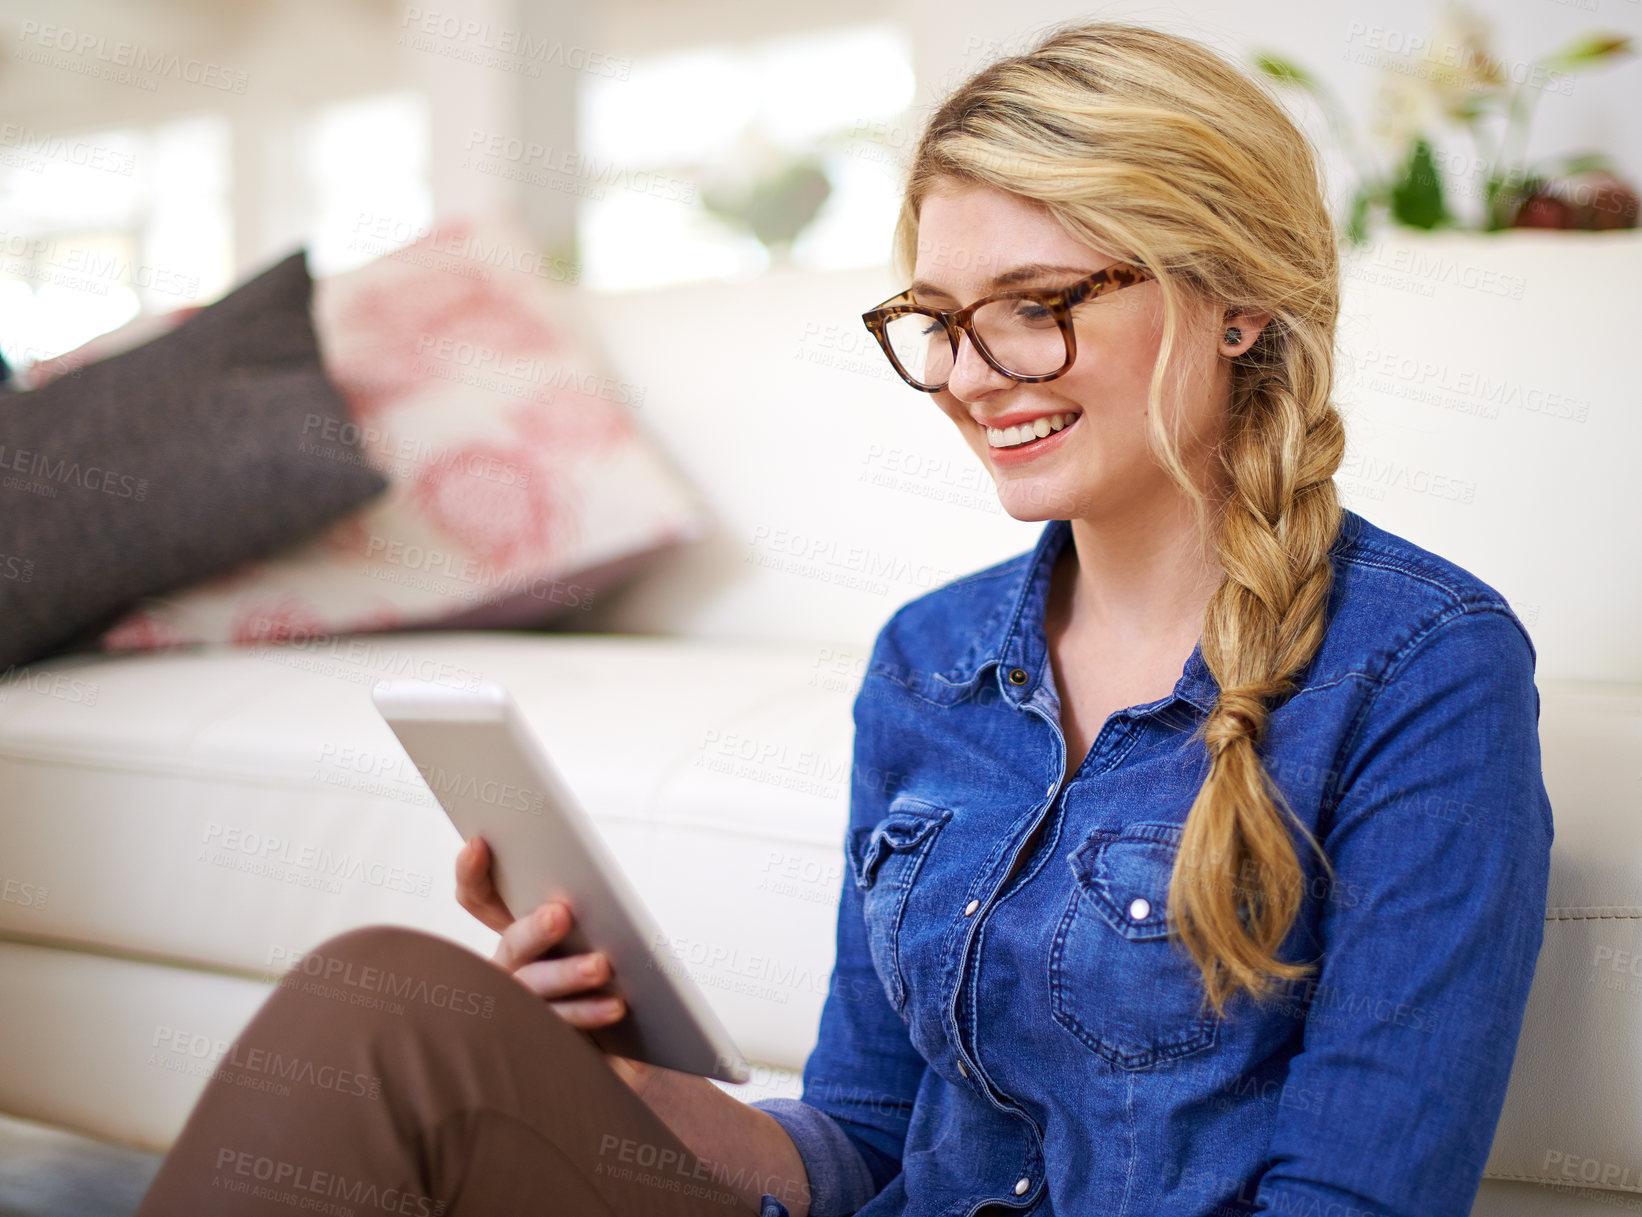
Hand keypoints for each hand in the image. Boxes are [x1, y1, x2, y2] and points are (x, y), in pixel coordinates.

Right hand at [454, 835, 658, 1096]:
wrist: (624, 1056)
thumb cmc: (603, 983)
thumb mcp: (597, 938)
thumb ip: (586, 909)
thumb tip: (583, 887)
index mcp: (520, 939)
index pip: (480, 900)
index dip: (472, 875)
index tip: (478, 843)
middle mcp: (511, 975)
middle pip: (512, 947)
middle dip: (534, 930)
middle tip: (561, 914)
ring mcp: (523, 1014)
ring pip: (534, 991)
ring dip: (566, 976)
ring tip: (601, 966)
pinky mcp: (545, 1048)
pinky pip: (561, 1030)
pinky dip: (588, 1014)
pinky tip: (615, 1005)